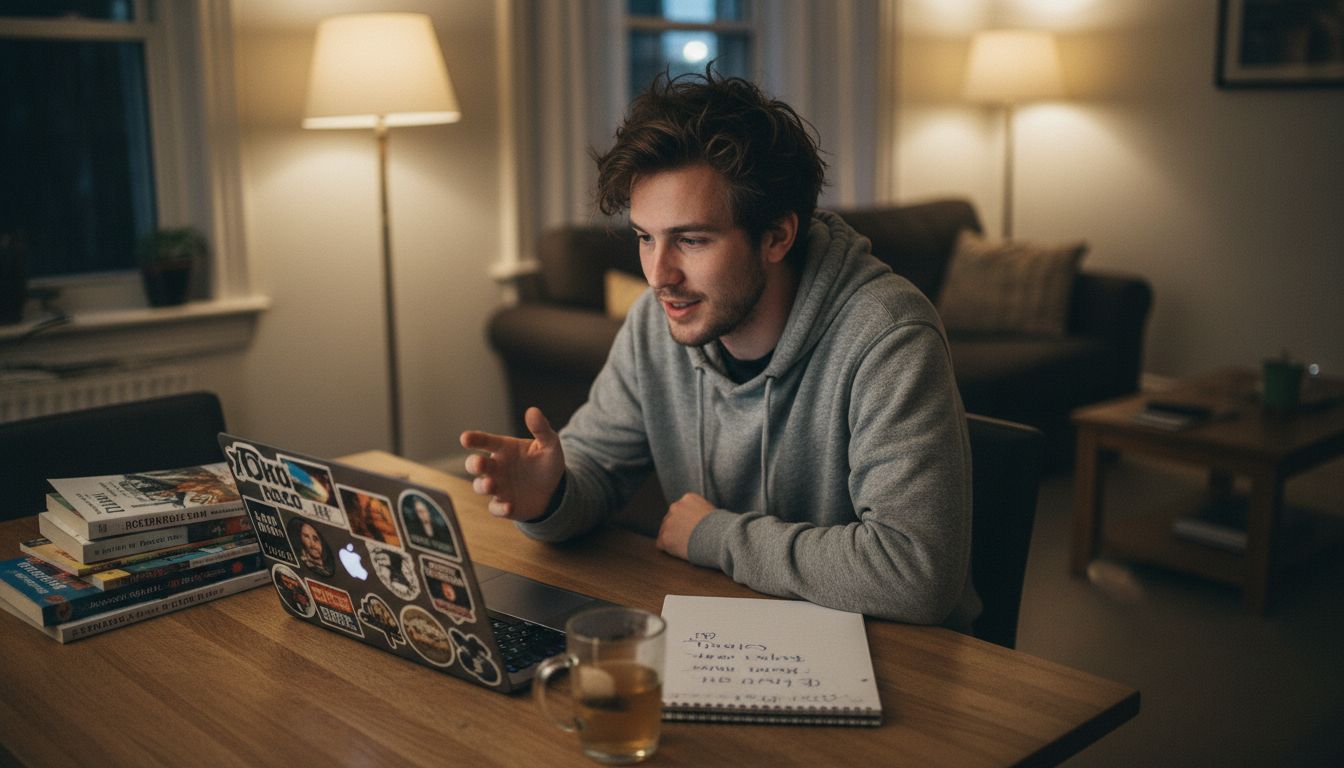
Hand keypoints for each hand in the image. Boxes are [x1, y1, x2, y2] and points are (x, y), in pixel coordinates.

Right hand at [459, 407, 565, 521]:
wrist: (555, 491)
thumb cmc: (547, 463)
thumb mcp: (549, 444)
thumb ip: (541, 428)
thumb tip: (533, 410)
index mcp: (504, 449)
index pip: (485, 441)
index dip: (474, 439)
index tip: (465, 438)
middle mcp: (496, 467)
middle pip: (475, 465)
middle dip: (473, 464)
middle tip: (479, 464)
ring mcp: (498, 487)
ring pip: (480, 486)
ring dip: (483, 485)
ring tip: (491, 484)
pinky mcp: (504, 505)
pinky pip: (496, 508)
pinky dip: (500, 508)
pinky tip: (508, 506)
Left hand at [656, 492, 714, 560]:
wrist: (720, 538)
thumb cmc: (723, 528)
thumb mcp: (713, 511)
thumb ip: (701, 511)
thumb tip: (700, 520)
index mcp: (688, 498)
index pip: (681, 509)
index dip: (687, 521)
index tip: (694, 528)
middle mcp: (675, 506)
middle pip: (671, 518)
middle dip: (677, 528)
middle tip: (689, 539)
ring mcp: (669, 522)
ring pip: (665, 531)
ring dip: (673, 538)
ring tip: (686, 546)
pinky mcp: (665, 538)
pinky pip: (661, 544)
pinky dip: (669, 549)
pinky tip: (680, 552)